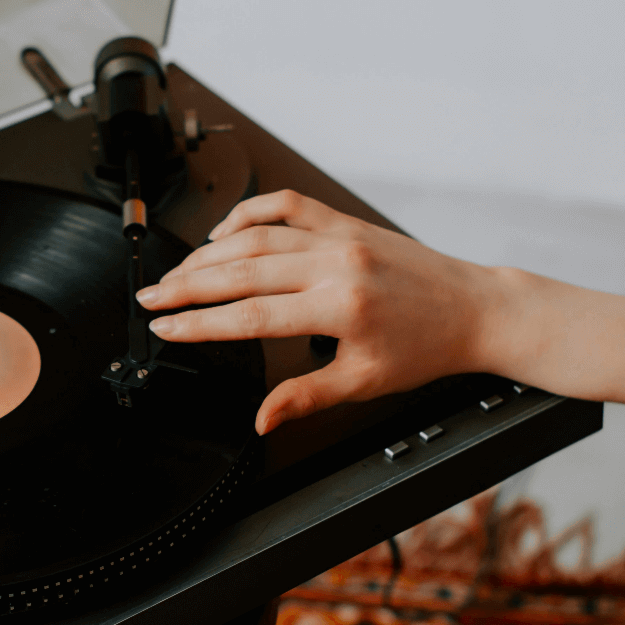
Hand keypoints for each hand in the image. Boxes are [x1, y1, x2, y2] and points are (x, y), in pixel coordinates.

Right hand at [135, 190, 495, 434]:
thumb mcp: (363, 383)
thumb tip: (261, 418)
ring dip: (208, 252)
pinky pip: (287, 206)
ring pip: (256, 234)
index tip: (164, 326)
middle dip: (187, 284)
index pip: (250, 315)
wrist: (473, 309)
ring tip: (177, 272)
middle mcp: (336, 264)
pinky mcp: (345, 222)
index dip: (199, 322)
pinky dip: (249, 214)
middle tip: (151, 296)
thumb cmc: (426, 348)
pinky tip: (224, 232)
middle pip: (241, 269)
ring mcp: (340, 236)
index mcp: (339, 307)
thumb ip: (305, 397)